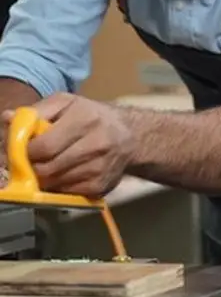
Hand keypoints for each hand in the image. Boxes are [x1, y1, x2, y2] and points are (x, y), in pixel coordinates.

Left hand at [2, 94, 132, 197]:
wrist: (131, 134)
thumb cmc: (91, 115)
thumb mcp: (66, 103)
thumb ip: (36, 111)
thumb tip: (7, 118)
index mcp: (86, 118)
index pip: (43, 147)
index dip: (26, 151)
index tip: (24, 149)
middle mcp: (98, 144)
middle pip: (47, 169)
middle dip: (32, 167)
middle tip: (33, 160)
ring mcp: (101, 168)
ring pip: (55, 183)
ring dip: (45, 177)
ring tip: (50, 164)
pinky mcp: (102, 186)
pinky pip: (67, 193)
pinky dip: (60, 185)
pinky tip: (65, 173)